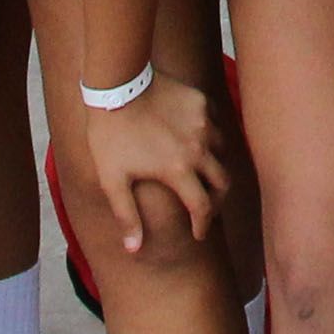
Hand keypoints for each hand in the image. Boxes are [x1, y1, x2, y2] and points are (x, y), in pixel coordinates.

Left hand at [72, 77, 227, 255]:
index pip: (203, 207)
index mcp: (179, 170)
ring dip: (215, 167)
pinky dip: (211, 138)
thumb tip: (134, 249)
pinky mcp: (201, 103)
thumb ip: (127, 215)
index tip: (199, 234)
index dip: (203, 225)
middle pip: (223, 182)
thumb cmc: (110, 134)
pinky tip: (198, 140)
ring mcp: (203, 124)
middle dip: (216, 200)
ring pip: (223, 152)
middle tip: (206, 207)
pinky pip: (216, 125)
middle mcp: (199, 149)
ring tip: (203, 173)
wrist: (117, 84)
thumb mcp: (112, 179)